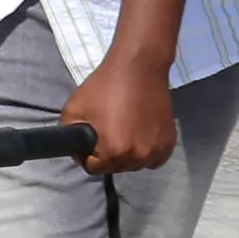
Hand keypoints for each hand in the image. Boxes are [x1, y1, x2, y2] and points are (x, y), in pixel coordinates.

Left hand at [60, 53, 176, 175]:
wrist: (139, 68)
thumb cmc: (104, 87)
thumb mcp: (73, 110)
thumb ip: (68, 135)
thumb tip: (76, 151)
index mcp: (114, 151)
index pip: (93, 169)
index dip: (85, 156)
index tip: (87, 141)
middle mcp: (139, 155)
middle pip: (115, 168)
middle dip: (105, 156)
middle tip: (104, 133)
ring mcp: (157, 150)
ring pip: (135, 165)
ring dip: (126, 155)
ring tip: (120, 133)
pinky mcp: (170, 142)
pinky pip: (153, 159)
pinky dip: (144, 153)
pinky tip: (137, 136)